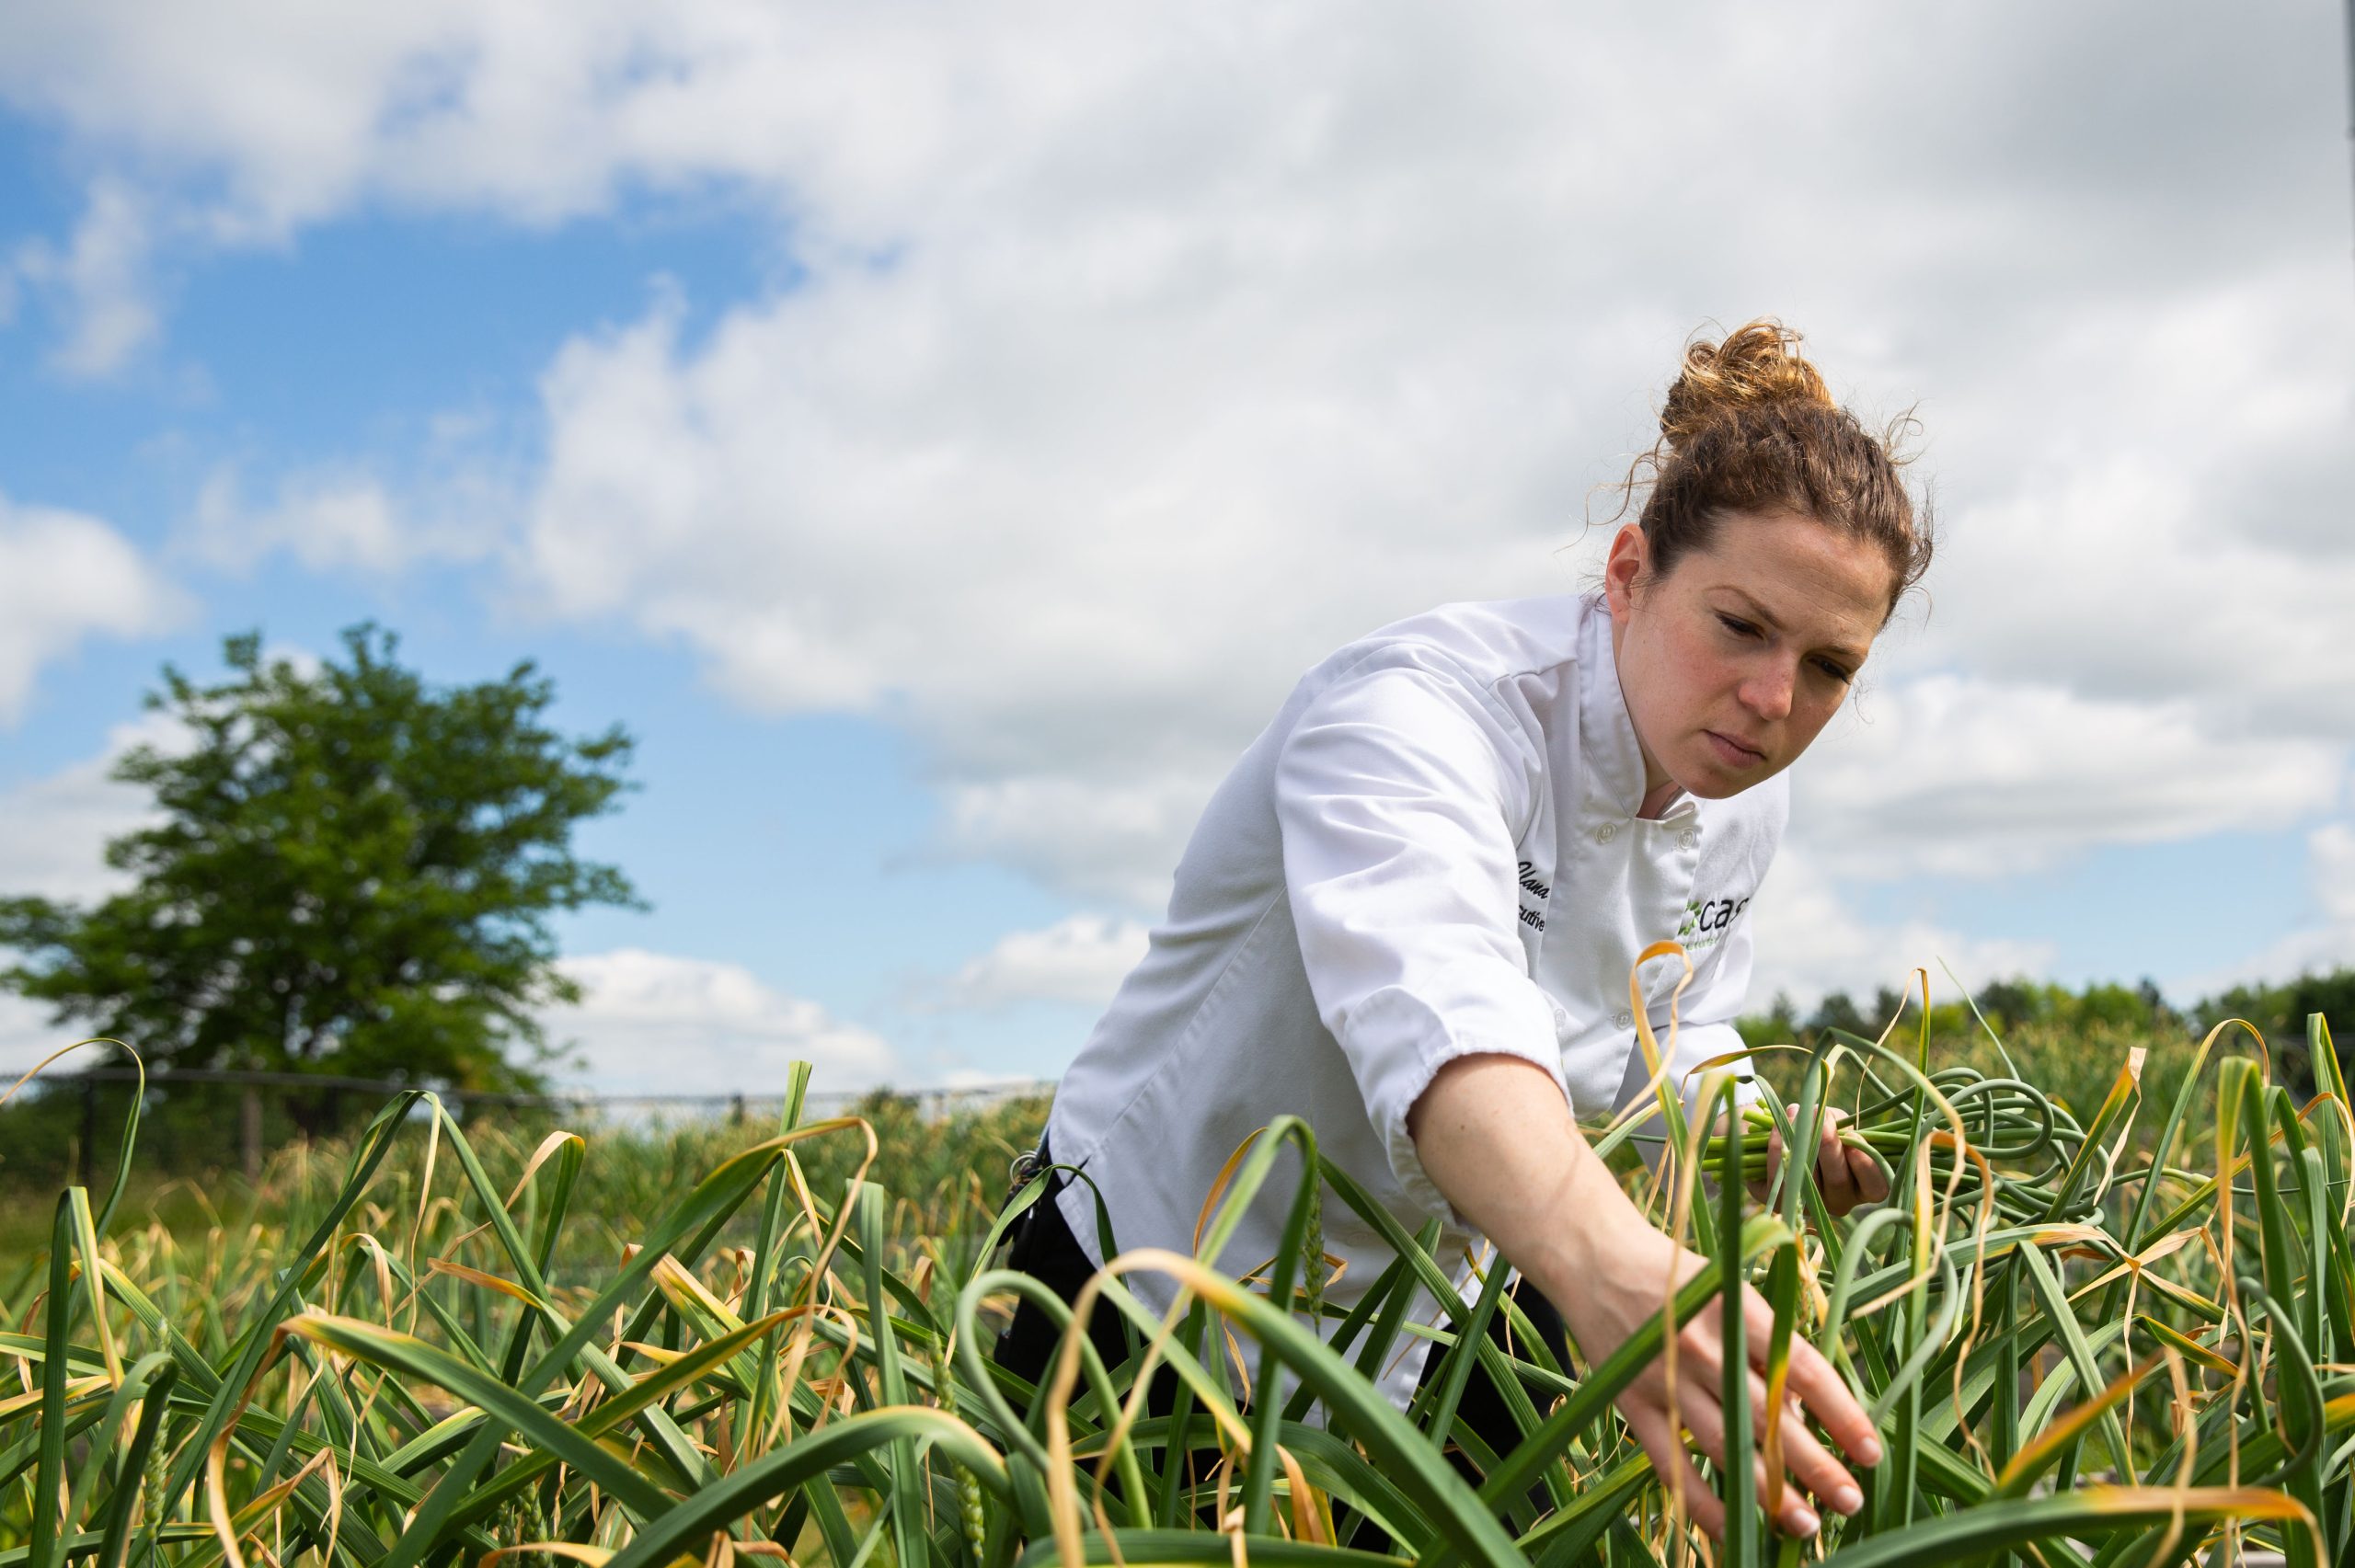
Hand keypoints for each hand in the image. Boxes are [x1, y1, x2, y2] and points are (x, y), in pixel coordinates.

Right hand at [1553, 1211, 1881, 1539]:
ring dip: (1770, 1492)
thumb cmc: (1678, 1276)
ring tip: (1808, 1525)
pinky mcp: (1633, 1405)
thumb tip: (1804, 1416)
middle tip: (1851, 1500)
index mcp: (1735, 1310)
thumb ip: (1766, 1345)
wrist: (1595, 1259)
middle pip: (1768, 1419)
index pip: (1801, 1371)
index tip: (1870, 1452)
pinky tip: (1736, 1531)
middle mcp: (1702, 1347)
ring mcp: (1665, 1379)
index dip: (1841, 1415)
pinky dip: (1704, 1505)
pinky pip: (1673, 1467)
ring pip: (1726, 1448)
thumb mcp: (1730, 1291)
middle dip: (1815, 1466)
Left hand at [1748, 1103, 1888, 1216]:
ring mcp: (1809, 1206)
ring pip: (1808, 1178)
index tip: (1854, 1135)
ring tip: (1797, 1112)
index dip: (1865, 1163)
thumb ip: (1840, 1124)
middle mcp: (1839, 1203)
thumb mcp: (1839, 1128)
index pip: (1875, 1187)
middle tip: (1820, 1114)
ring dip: (1801, 1140)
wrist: (1786, 1146)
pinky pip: (1778, 1178)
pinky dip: (1777, 1151)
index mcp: (1862, 1189)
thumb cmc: (1824, 1134)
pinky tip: (1779, 1129)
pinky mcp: (1780, 1201)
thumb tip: (1825, 1116)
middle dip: (1828, 1143)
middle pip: (1838, 1180)